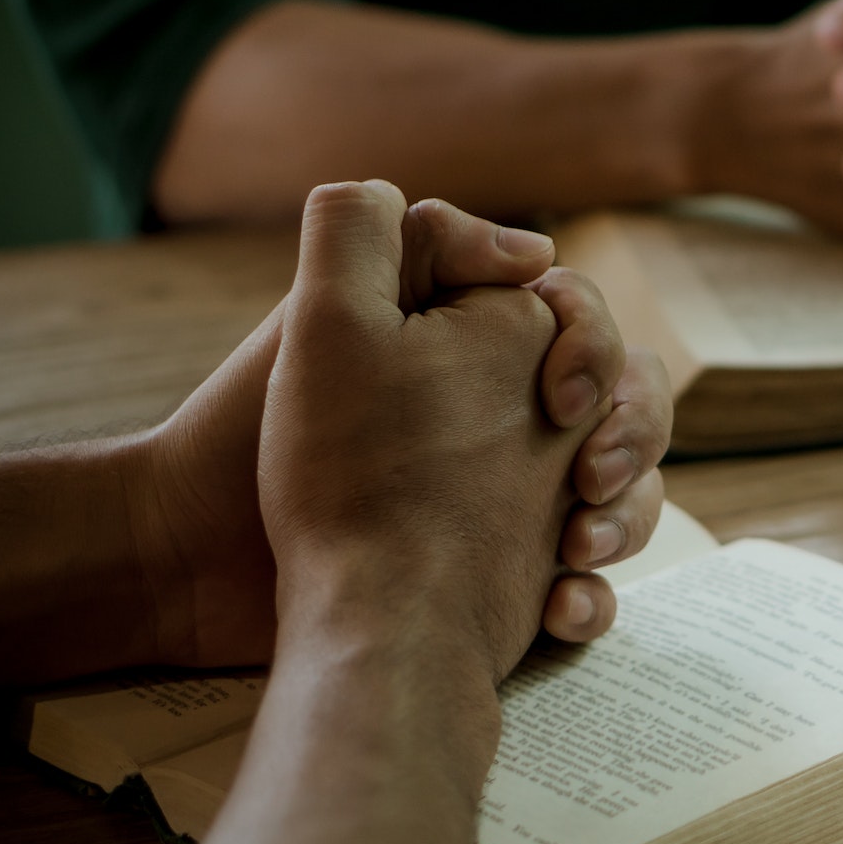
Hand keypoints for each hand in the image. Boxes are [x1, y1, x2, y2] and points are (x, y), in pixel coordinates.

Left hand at [135, 193, 668, 667]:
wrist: (211, 574)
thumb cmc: (269, 447)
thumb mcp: (322, 320)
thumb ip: (394, 238)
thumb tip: (532, 248)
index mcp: (470, 352)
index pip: (580, 323)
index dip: (592, 346)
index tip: (559, 395)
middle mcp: (499, 418)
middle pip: (621, 405)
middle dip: (631, 436)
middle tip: (586, 479)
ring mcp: (510, 500)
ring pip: (623, 491)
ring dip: (625, 518)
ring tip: (577, 550)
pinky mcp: (507, 578)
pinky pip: (589, 580)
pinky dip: (592, 594)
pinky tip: (558, 605)